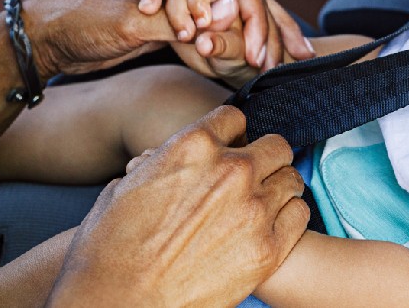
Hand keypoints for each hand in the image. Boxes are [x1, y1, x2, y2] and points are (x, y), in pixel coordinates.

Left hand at [24, 0, 308, 77]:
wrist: (45, 34)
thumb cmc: (75, 20)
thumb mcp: (122, 23)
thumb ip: (168, 22)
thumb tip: (209, 29)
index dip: (257, 18)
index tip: (261, 56)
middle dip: (277, 23)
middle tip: (301, 57)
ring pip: (240, 6)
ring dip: (268, 32)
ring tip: (298, 58)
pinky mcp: (178, 11)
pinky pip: (223, 22)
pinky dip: (245, 40)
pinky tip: (266, 58)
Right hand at [47, 106, 309, 307]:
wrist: (118, 303)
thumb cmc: (109, 249)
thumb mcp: (125, 185)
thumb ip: (161, 163)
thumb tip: (166, 158)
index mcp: (193, 145)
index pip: (234, 119)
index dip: (228, 136)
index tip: (226, 151)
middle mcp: (231, 170)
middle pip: (274, 145)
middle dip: (262, 158)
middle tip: (250, 179)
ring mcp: (254, 210)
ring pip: (291, 177)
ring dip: (277, 188)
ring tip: (260, 205)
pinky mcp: (269, 249)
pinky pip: (299, 214)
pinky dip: (288, 217)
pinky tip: (268, 228)